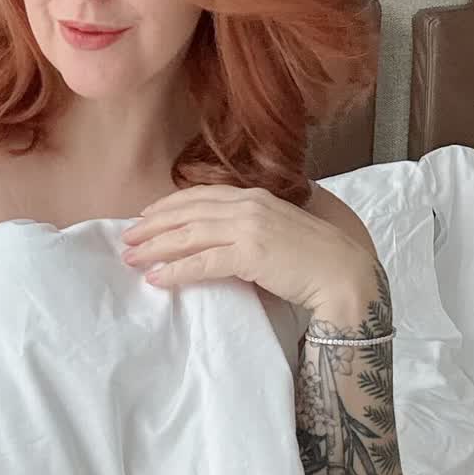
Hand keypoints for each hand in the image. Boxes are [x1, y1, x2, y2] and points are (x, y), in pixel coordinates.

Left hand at [121, 184, 377, 317]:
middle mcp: (249, 206)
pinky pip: (203, 262)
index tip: (145, 218)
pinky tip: (157, 279)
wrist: (346, 277)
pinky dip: (176, 270)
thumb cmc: (316, 261)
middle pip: (188, 212)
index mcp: (256, 197)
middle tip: (127, 239)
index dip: (168, 206)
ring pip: (189, 234)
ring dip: (156, 247)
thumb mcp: (279, 233)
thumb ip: (251, 229)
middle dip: (153, 226)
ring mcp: (250, 228)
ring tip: (132, 259)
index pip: (201, 196)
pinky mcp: (251, 254)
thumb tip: (222, 241)